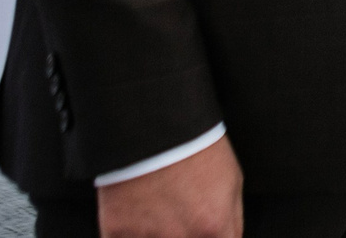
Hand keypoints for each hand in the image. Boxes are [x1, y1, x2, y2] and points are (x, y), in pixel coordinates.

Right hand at [96, 134, 240, 237]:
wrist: (150, 120)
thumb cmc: (194, 145)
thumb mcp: (231, 180)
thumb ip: (231, 222)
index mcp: (213, 227)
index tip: (203, 230)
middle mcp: (180, 237)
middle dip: (184, 236)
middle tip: (178, 214)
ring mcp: (145, 237)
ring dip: (156, 235)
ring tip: (158, 209)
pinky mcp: (115, 231)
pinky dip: (130, 234)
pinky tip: (137, 211)